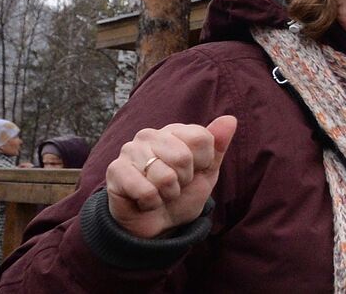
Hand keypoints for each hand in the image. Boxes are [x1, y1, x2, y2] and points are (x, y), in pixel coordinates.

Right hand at [105, 116, 236, 238]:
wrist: (157, 225)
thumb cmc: (182, 195)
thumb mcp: (207, 173)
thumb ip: (218, 146)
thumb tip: (230, 119)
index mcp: (175, 130)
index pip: (201, 138)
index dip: (203, 162)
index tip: (194, 171)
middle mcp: (150, 134)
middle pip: (183, 157)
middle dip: (183, 180)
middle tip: (174, 185)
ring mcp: (130, 150)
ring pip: (164, 176)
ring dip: (167, 194)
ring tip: (159, 193)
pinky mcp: (115, 170)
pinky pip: (145, 190)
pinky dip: (151, 202)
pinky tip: (144, 201)